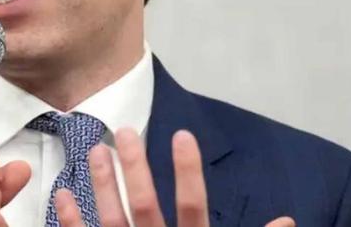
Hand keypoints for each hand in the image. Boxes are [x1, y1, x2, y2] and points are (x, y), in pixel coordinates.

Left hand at [55, 128, 294, 226]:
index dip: (188, 172)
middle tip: (125, 131)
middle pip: (146, 206)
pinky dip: (71, 220)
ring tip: (95, 149)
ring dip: (102, 184)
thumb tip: (288, 220)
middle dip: (135, 168)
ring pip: (113, 220)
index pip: (192, 206)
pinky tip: (62, 193)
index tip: (182, 135)